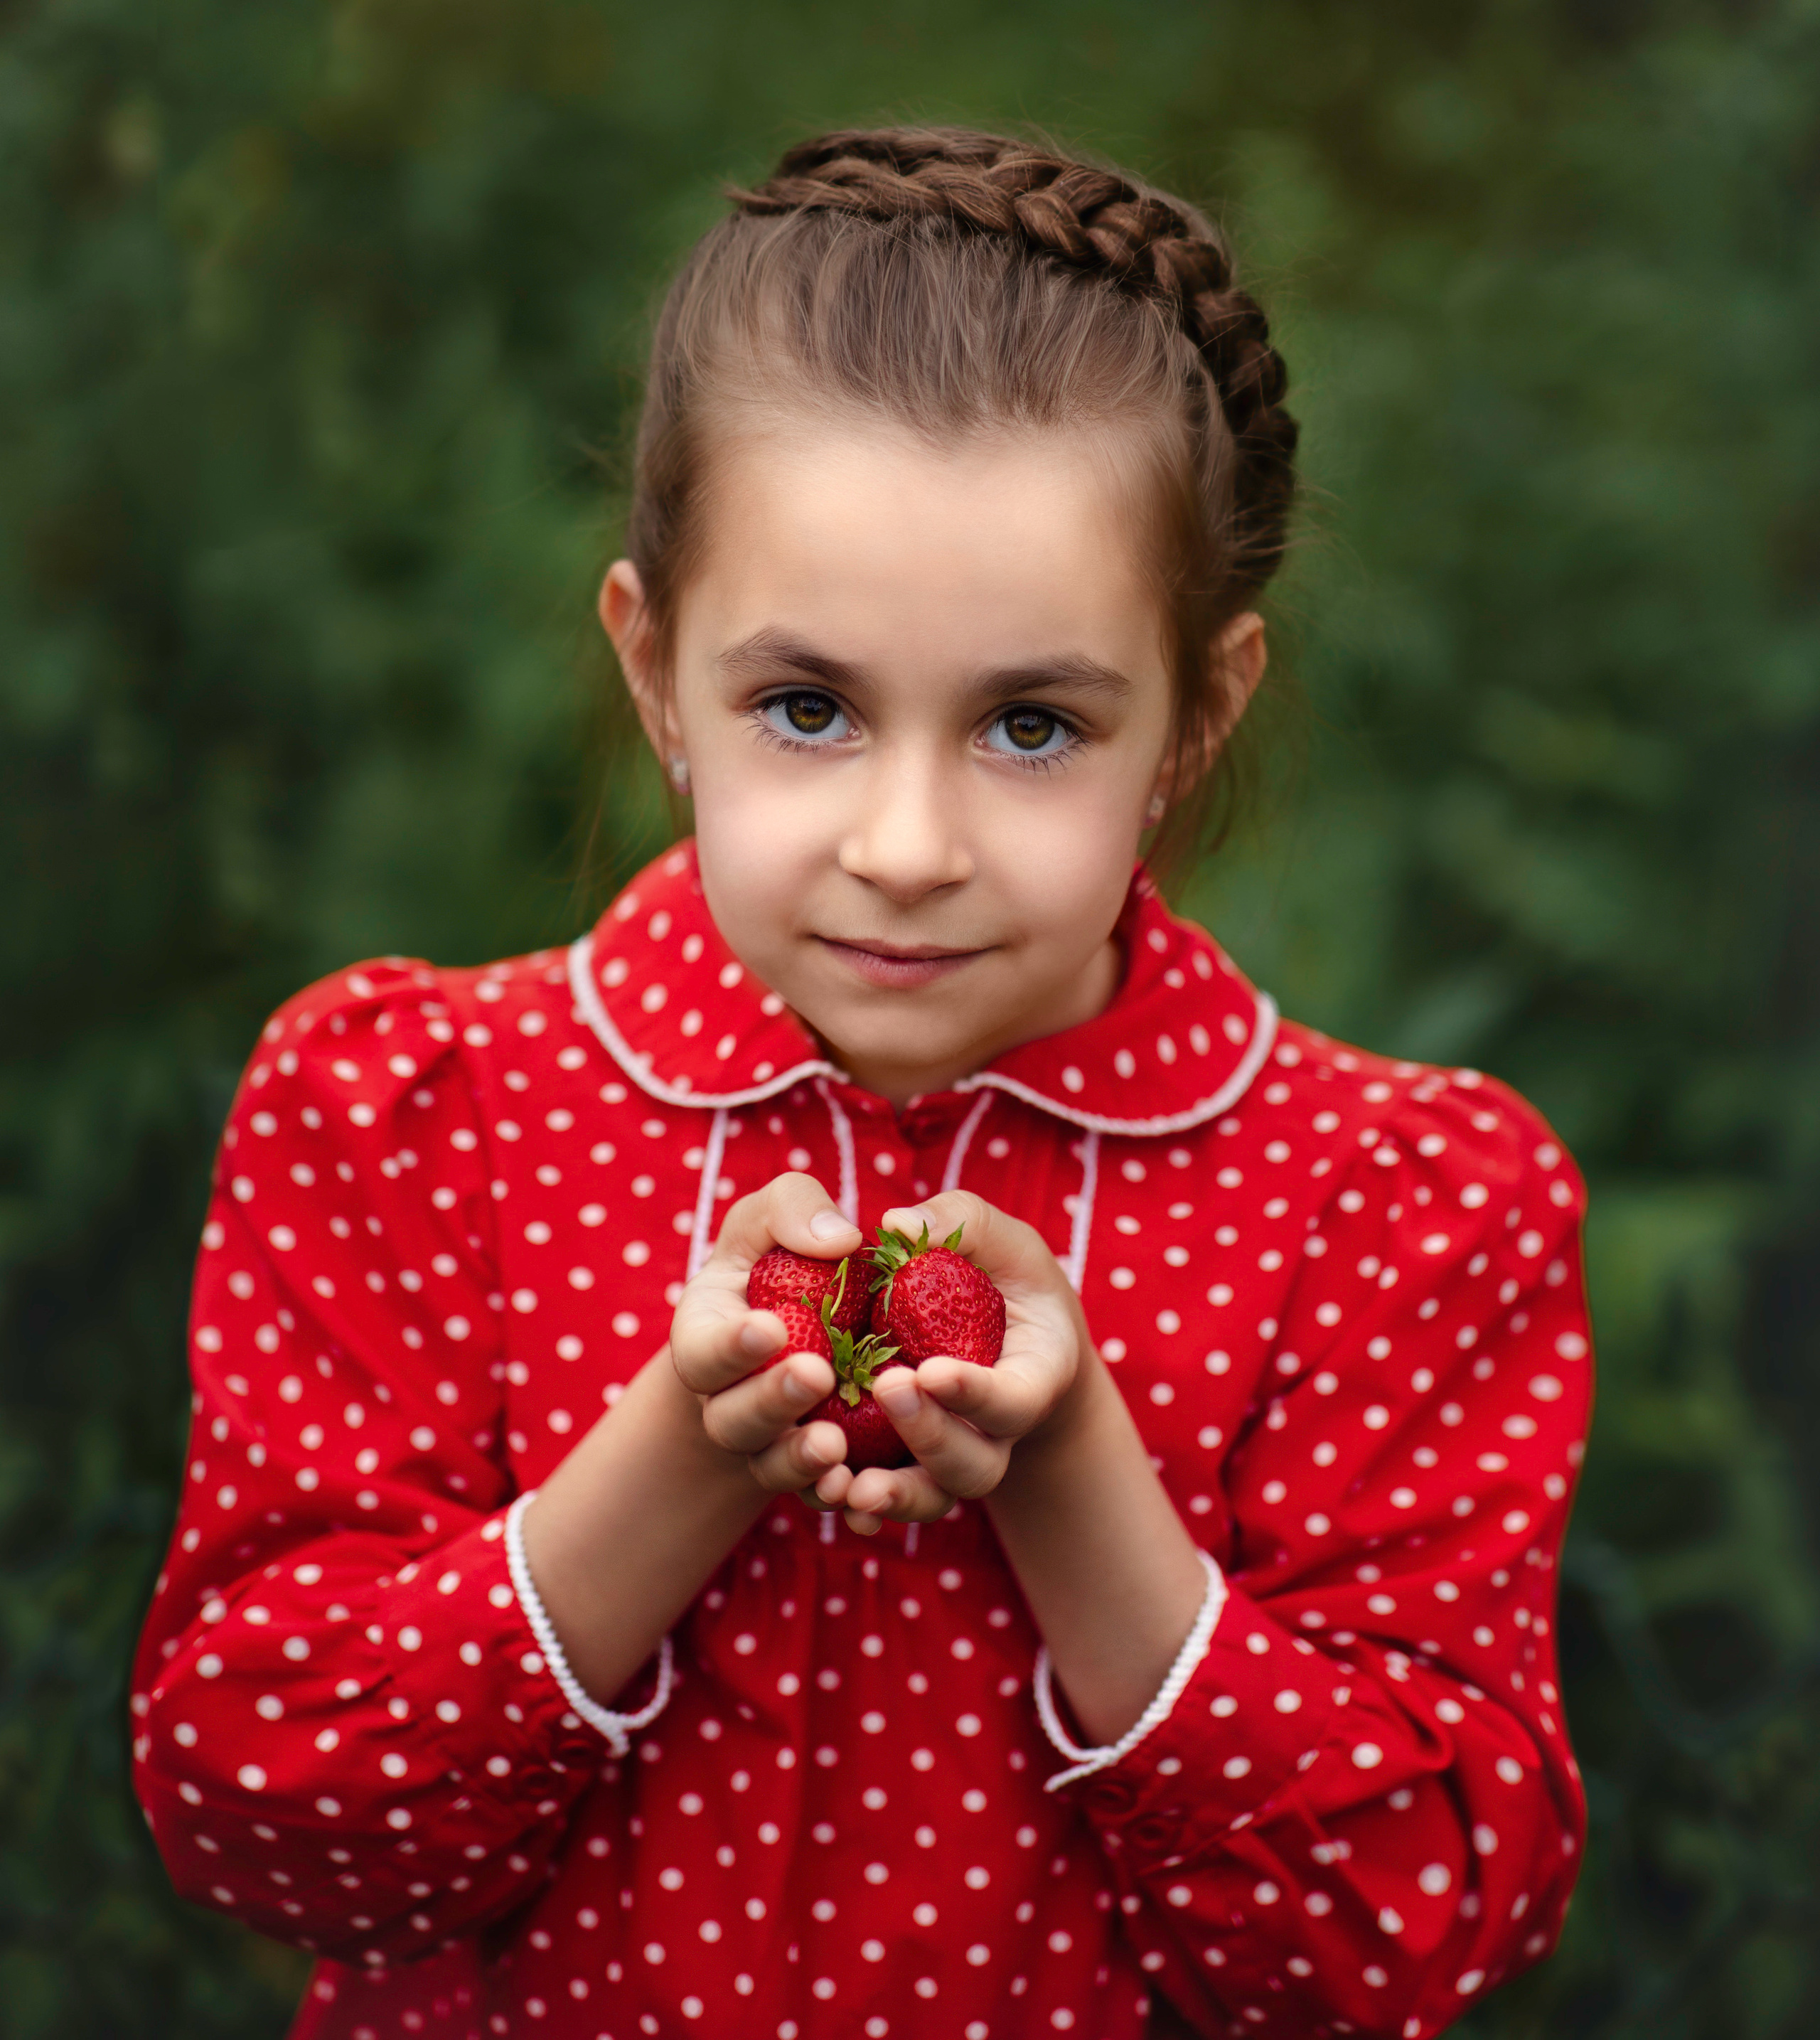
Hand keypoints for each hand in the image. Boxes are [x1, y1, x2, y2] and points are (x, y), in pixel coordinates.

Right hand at [668, 1173, 863, 1500]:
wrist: (811, 1323)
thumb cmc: (784, 1256)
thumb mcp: (776, 1215)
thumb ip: (792, 1209)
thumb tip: (838, 1239)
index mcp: (705, 1338)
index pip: (702, 1352)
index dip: (730, 1346)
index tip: (770, 1327)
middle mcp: (728, 1401)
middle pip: (733, 1419)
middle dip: (770, 1401)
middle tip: (814, 1375)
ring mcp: (770, 1444)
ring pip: (772, 1467)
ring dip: (799, 1460)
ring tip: (835, 1446)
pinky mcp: (817, 1471)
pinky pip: (820, 1495)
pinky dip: (840, 1498)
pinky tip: (866, 1494)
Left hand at [820, 1190, 1089, 1535]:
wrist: (1006, 1333)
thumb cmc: (1004, 1275)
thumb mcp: (997, 1239)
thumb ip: (960, 1224)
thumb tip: (896, 1224)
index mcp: (1031, 1379)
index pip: (1011, 1402)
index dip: (974, 1394)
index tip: (929, 1371)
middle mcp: (995, 1434)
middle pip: (973, 1464)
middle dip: (931, 1438)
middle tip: (887, 1391)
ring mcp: (951, 1459)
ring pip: (931, 1498)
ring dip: (892, 1496)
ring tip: (847, 1486)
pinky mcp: (907, 1466)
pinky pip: (889, 1500)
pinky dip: (862, 1508)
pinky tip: (828, 1496)